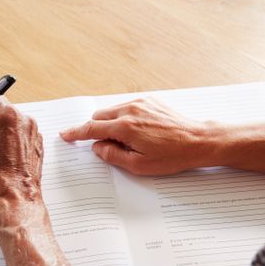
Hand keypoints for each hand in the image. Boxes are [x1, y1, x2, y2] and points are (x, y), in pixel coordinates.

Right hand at [59, 97, 212, 174]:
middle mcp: (130, 109)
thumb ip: (113, 156)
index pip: (91, 128)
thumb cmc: (172, 156)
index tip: (66, 135)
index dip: (76, 133)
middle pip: (99, 116)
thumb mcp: (139, 165)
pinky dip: (124, 117)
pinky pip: (127, 106)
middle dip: (96, 130)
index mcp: (125, 127)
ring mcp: (141, 102)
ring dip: (111, 123)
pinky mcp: (151, 100)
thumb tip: (98, 148)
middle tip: (108, 146)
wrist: (198, 141)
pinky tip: (139, 132)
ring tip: (129, 141)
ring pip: (113, 110)